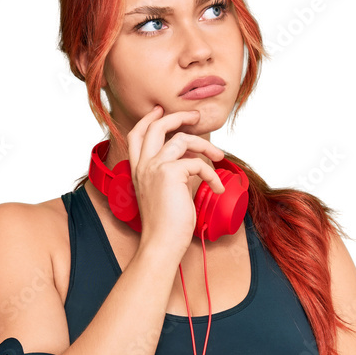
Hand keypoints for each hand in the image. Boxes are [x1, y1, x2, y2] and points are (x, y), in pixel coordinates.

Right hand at [128, 105, 225, 257]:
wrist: (161, 244)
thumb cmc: (165, 227)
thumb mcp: (162, 195)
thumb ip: (167, 176)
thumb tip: (188, 162)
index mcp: (137, 169)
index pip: (137, 134)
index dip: (148, 119)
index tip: (160, 110)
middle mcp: (143, 165)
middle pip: (157, 126)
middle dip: (178, 116)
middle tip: (196, 117)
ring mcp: (154, 167)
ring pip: (182, 139)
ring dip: (205, 144)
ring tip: (218, 154)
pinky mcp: (170, 173)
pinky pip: (198, 163)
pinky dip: (212, 174)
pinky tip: (217, 188)